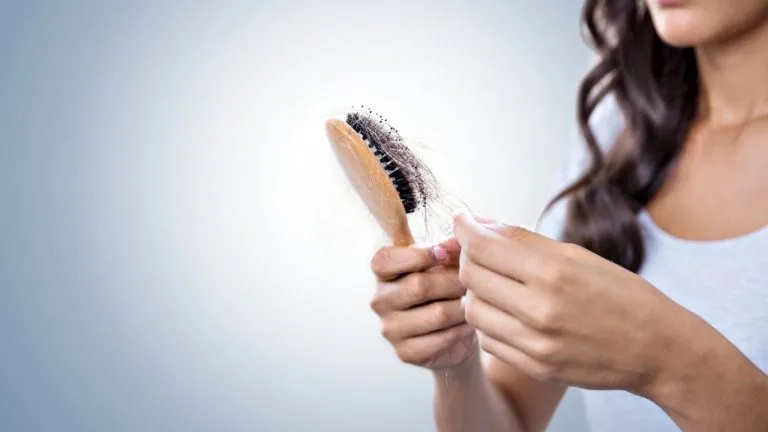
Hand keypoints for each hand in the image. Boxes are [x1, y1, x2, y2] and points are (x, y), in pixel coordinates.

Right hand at [369, 239, 477, 369]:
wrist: (453, 331)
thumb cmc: (445, 289)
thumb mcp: (444, 264)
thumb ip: (447, 248)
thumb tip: (456, 242)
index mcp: (382, 273)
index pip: (386, 260)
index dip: (418, 255)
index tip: (444, 254)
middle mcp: (380, 300)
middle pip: (419, 286)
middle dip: (453, 281)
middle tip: (473, 280)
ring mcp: (390, 329)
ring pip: (436, 314)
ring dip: (462, 307)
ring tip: (475, 301)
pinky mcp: (405, 352)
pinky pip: (442, 339)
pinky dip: (462, 330)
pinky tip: (470, 324)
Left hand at [451, 210, 709, 394]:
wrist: (658, 349)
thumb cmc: (622, 295)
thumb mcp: (578, 256)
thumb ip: (524, 241)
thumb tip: (482, 223)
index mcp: (553, 273)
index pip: (482, 246)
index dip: (464, 228)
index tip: (461, 220)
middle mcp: (539, 310)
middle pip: (470, 276)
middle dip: (466, 257)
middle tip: (477, 250)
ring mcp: (535, 344)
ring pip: (472, 311)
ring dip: (475, 292)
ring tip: (494, 283)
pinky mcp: (535, 367)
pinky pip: (488, 340)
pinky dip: (488, 322)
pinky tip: (506, 312)